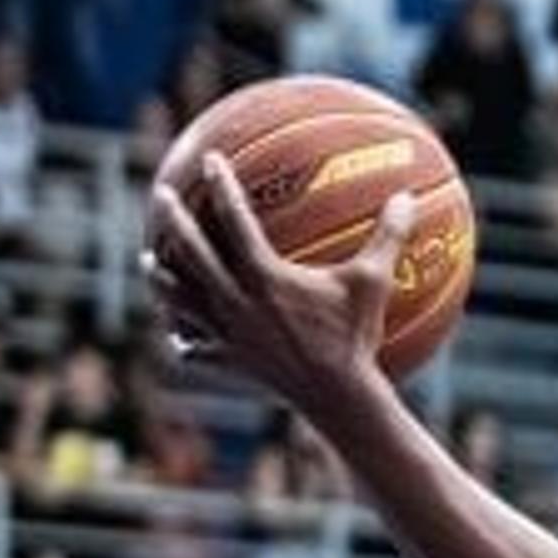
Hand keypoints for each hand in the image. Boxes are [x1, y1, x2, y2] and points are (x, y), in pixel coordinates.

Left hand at [147, 155, 408, 417]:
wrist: (338, 398)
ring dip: (161, 279)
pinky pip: (197, 350)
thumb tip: (408, 196)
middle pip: (191, 254)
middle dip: (173, 221)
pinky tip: (179, 336)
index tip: (211, 159)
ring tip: (149, 262)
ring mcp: (227, 334)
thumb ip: (388, 236)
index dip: (223, 186)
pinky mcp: (228, 362)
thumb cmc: (356, 337)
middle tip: (160, 195)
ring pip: (180, 300)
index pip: (234, 219)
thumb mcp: (374, 283)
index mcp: (263, 276)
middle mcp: (235, 300)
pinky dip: (185, 341)